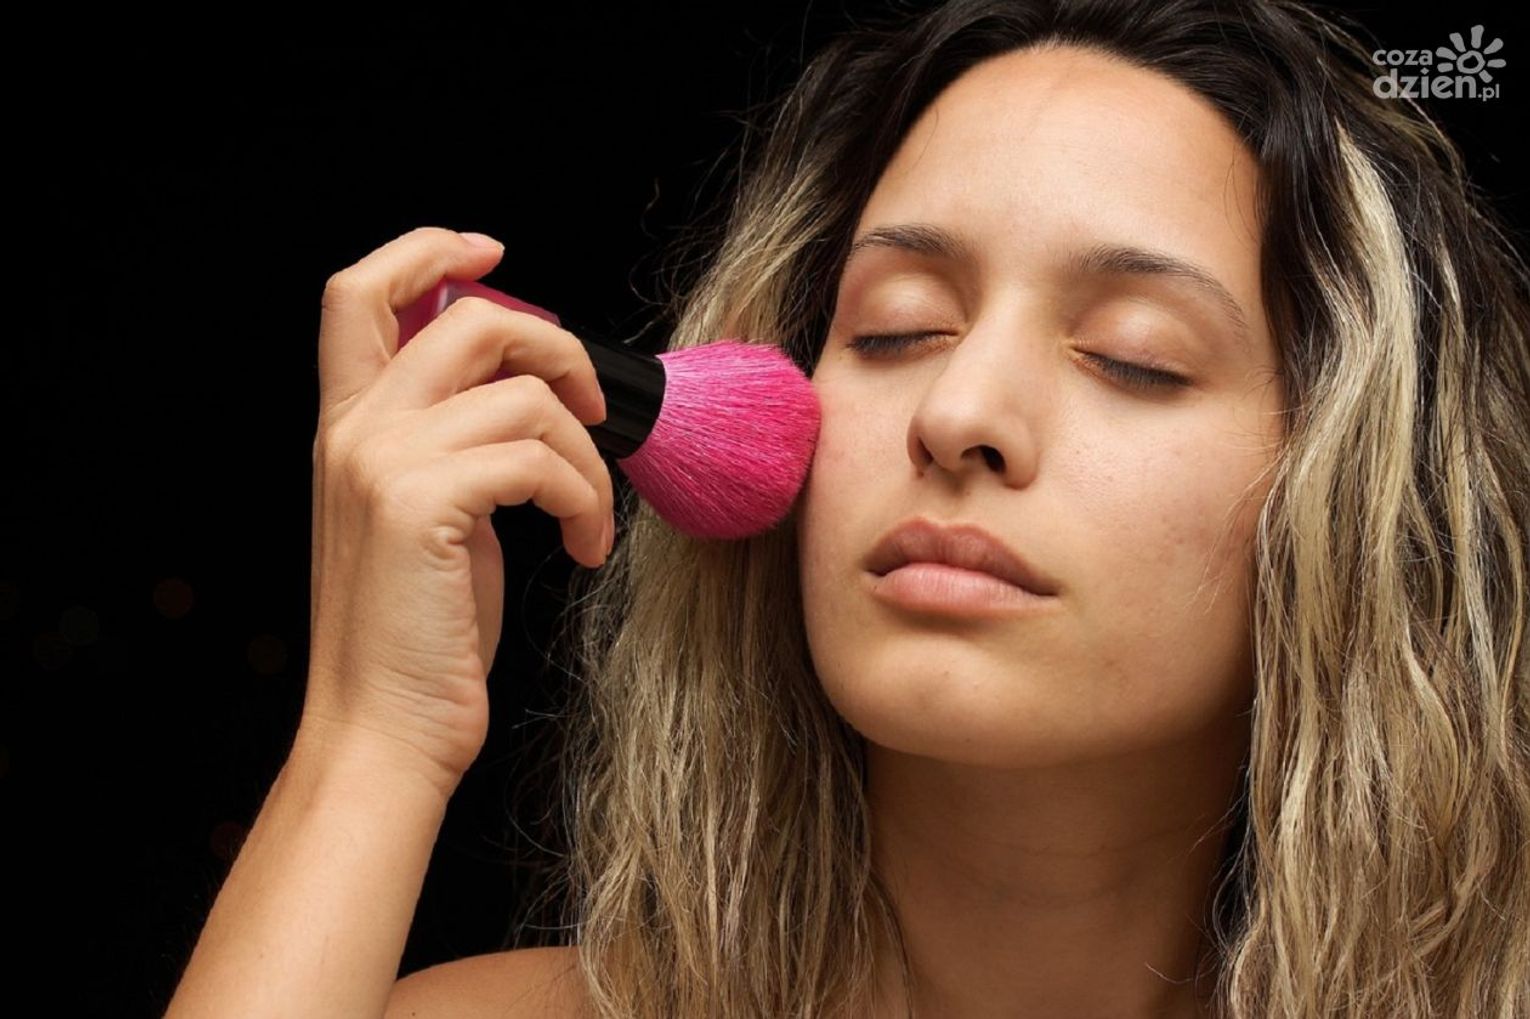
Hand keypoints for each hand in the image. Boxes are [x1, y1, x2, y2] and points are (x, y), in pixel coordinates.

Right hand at [302, 226, 613, 793]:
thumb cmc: (419, 638)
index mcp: (347, 429)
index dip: (427, 250)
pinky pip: (542, 457)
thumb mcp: (431, 522)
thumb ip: (455, 449)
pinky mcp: (423, 503)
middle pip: (468, 316)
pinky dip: (586, 499)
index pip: (358, 291)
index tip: (492, 248)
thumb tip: (528, 401)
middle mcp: (354, 431)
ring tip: (591, 519)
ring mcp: (382, 462)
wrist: (383, 732)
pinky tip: (583, 547)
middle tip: (594, 410)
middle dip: (556, 346)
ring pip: (526, 396)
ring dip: (589, 457)